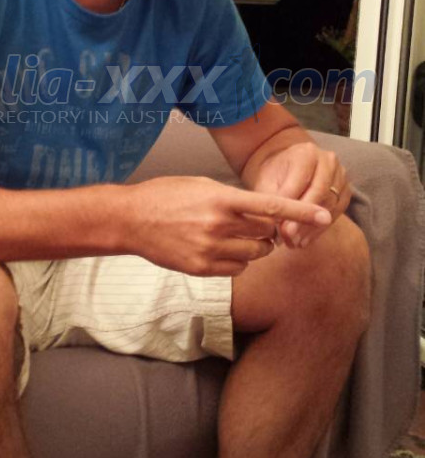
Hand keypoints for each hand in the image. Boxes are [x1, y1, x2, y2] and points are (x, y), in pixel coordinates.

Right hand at [128, 175, 330, 276]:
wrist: (131, 220)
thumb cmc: (166, 196)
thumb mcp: (202, 187)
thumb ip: (234, 200)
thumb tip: (263, 213)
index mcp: (222, 199)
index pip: (273, 206)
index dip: (302, 211)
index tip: (326, 215)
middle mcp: (219, 226)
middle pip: (267, 234)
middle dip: (268, 231)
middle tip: (254, 225)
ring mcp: (210, 250)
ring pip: (255, 255)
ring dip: (254, 247)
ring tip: (234, 237)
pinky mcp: (202, 269)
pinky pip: (237, 270)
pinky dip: (238, 262)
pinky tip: (221, 250)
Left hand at [251, 141, 351, 247]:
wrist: (288, 169)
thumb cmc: (274, 175)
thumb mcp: (266, 182)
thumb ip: (270, 199)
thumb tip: (274, 222)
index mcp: (307, 152)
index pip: (301, 179)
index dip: (290, 202)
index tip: (278, 222)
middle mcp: (328, 161)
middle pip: (319, 192)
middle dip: (302, 218)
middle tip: (287, 237)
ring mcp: (341, 177)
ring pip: (329, 205)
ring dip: (310, 228)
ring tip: (292, 243)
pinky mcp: (345, 193)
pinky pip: (336, 213)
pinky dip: (319, 230)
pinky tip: (304, 241)